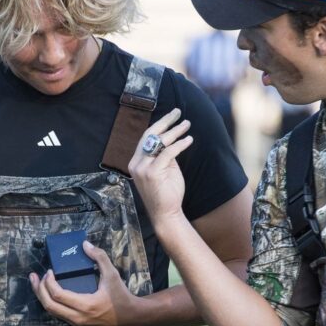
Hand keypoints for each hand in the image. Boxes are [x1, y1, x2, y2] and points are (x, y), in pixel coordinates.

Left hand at [29, 241, 139, 325]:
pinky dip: (50, 302)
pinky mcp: (77, 323)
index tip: (49, 270)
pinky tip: (48, 292)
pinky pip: (58, 313)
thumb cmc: (120, 295)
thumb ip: (99, 257)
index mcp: (85, 305)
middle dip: (38, 290)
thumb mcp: (112, 274)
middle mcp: (77, 316)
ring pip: (51, 311)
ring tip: (36, 283)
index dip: (49, 282)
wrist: (130, 316)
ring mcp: (76, 322)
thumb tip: (85, 244)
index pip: (58, 295)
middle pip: (49, 305)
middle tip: (34, 276)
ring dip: (42, 296)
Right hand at [128, 108, 192, 229]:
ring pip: (159, 142)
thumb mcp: (163, 169)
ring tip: (187, 124)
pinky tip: (189, 140)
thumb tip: (171, 139)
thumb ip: (163, 155)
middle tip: (178, 111)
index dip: (159, 124)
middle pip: (150, 135)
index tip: (171, 115)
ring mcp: (142, 168)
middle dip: (165, 121)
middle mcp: (136, 163)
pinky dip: (180, 144)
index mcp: (136, 162)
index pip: (146, 137)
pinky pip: (168, 153)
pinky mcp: (152, 172)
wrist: (165, 214)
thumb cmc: (167, 192)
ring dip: (175, 131)